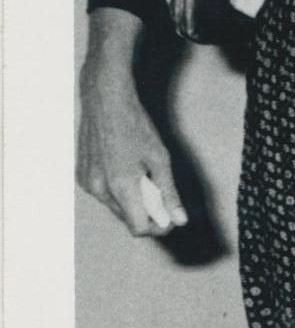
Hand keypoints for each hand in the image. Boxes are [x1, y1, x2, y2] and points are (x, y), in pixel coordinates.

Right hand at [78, 17, 184, 238]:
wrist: (105, 100)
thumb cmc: (135, 126)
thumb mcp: (160, 159)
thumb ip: (169, 193)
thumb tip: (180, 220)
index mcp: (120, 187)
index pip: (138, 227)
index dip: (157, 227)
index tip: (170, 218)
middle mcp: (99, 189)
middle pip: (127, 218)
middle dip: (146, 213)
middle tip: (161, 194)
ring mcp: (87, 183)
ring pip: (115, 207)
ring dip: (132, 201)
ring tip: (143, 176)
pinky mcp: (82, 175)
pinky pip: (103, 193)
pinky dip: (118, 190)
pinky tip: (126, 169)